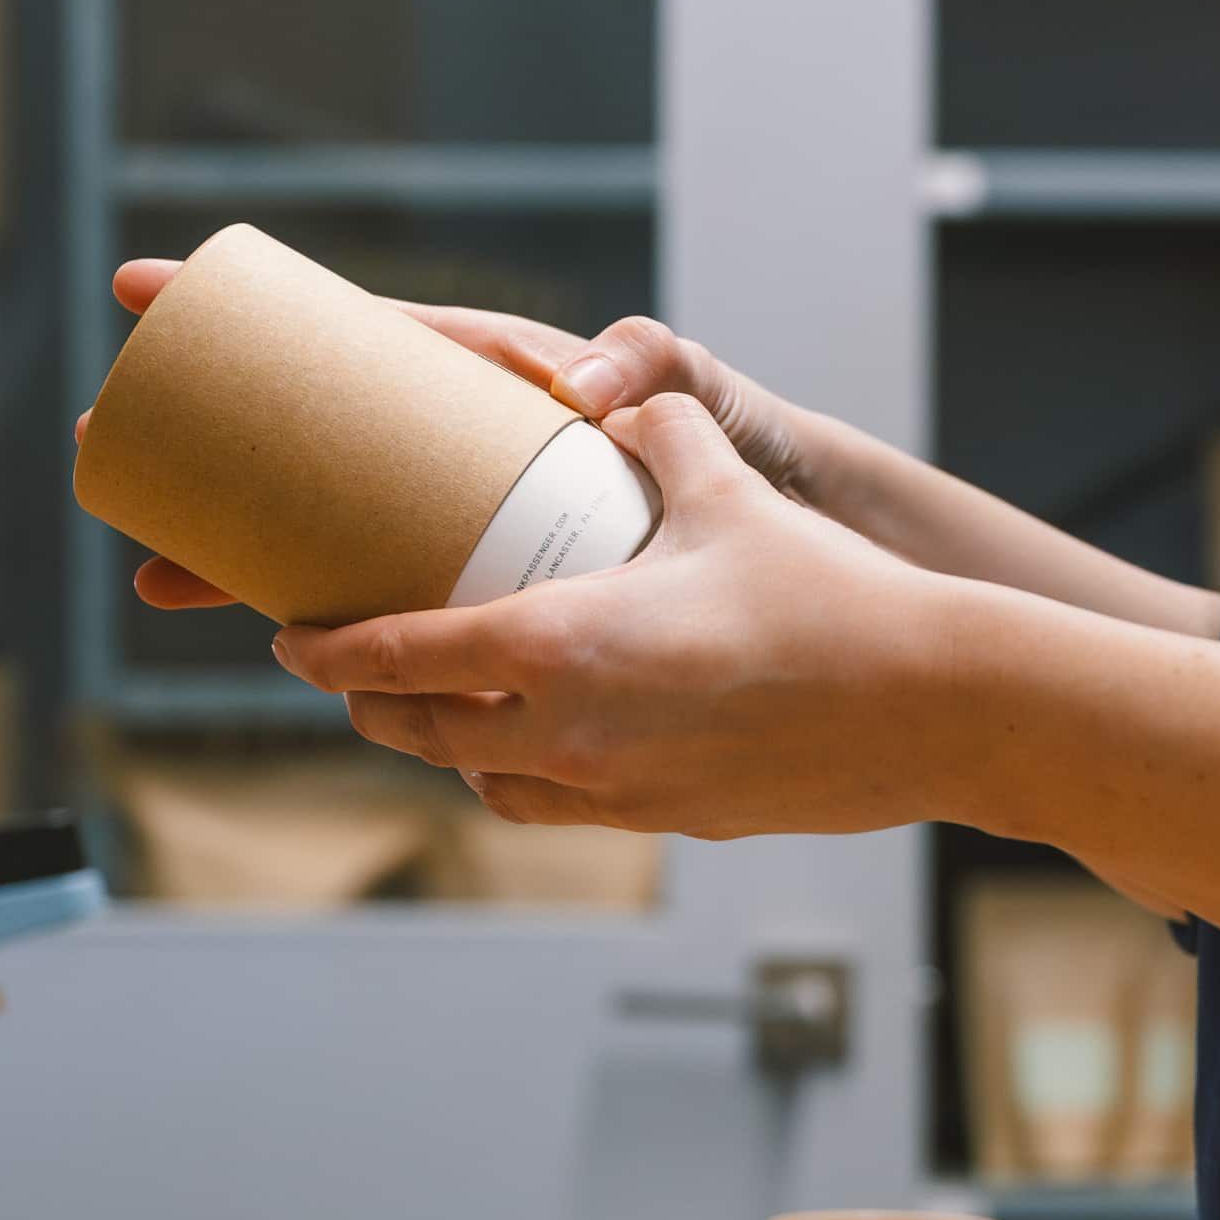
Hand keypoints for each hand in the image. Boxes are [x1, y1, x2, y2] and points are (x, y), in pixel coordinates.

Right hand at [83, 261, 814, 612]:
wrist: (795, 562)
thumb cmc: (749, 464)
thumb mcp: (704, 400)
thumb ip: (655, 369)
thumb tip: (583, 382)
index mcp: (498, 381)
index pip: (359, 331)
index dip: (252, 311)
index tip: (147, 290)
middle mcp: (467, 453)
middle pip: (311, 439)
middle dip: (202, 439)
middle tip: (104, 440)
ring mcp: (468, 527)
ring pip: (327, 529)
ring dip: (236, 546)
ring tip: (152, 568)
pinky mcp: (485, 597)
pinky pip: (379, 602)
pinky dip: (319, 619)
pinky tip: (265, 642)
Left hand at [272, 393, 963, 837]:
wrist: (931, 706)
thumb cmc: (829, 597)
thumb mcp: (728, 494)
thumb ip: (662, 431)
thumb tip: (625, 398)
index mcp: (556, 648)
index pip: (398, 657)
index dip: (328, 649)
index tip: (288, 634)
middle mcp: (566, 735)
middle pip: (420, 731)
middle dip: (371, 697)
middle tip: (348, 662)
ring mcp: (615, 791)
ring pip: (484, 783)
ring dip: (447, 745)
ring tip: (441, 702)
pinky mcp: (667, 821)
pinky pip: (559, 807)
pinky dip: (524, 776)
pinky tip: (542, 741)